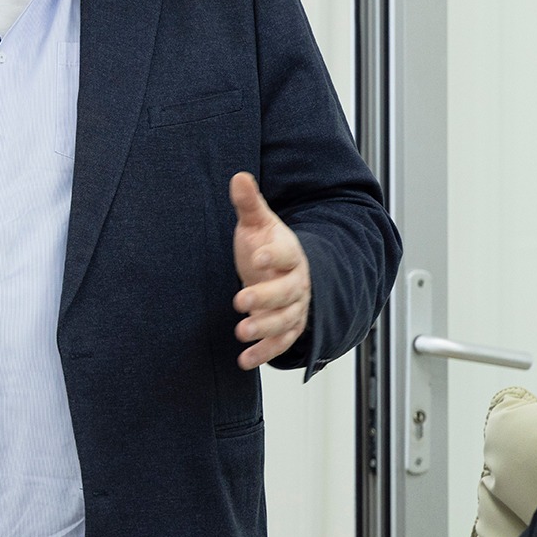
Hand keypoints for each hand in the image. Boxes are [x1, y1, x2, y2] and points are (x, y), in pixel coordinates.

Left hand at [230, 172, 311, 368]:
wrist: (283, 271)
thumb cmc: (267, 246)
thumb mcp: (258, 224)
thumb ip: (249, 204)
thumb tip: (238, 177)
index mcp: (291, 254)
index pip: (288, 254)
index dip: (275, 256)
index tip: (258, 256)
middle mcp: (297, 283)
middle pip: (288, 292)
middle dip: (266, 298)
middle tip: (241, 301)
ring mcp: (295, 307)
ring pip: (286, 320)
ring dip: (266, 329)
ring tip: (242, 332)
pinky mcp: (288, 328)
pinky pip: (281, 343)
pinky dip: (265, 352)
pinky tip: (244, 359)